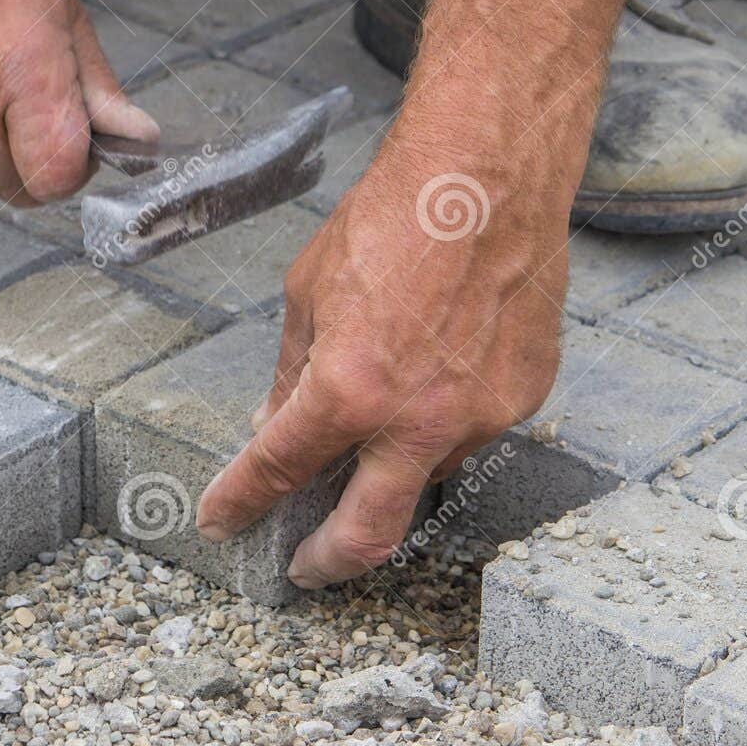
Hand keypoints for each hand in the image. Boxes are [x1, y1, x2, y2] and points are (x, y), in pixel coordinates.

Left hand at [195, 0, 634, 587]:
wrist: (489, 177)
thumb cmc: (392, 218)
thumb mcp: (309, 293)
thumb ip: (293, 374)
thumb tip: (274, 427)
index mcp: (349, 392)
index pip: (278, 472)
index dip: (239, 504)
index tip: (223, 520)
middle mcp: (419, 422)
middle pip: (368, 534)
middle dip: (328, 563)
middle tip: (305, 567)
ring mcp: (479, 418)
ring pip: (424, 477)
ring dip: (390, 472)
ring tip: (377, 430)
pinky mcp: (523, 399)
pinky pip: (470, 434)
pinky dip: (439, 425)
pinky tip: (434, 375)